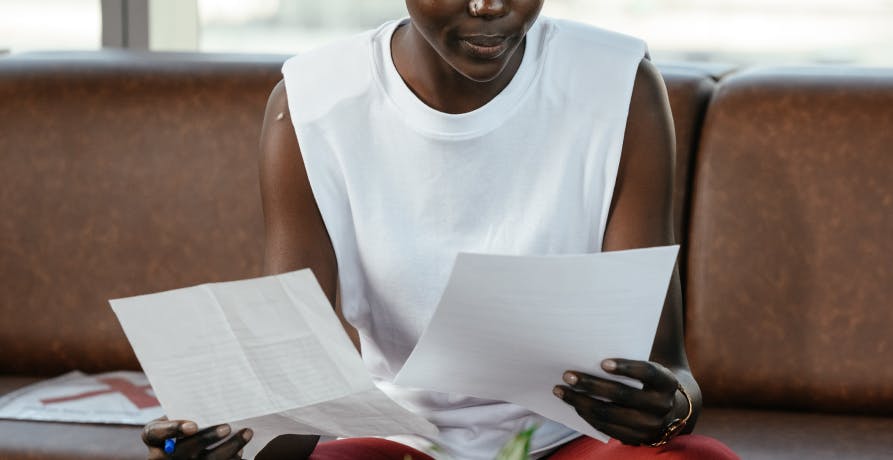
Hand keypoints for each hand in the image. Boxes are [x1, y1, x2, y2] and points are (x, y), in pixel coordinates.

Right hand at [142, 417, 253, 459]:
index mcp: (153, 438)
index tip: (193, 425)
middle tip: (227, 427)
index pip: (156, 434)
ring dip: (229, 447)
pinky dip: (231, 458)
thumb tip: (215, 393)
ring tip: (246, 433)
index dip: (173, 429)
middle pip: (184, 450)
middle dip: (207, 438)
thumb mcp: (173, 416)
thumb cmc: (178, 424)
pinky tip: (241, 449)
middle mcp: (161, 456)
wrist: (175, 445)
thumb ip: (185, 409)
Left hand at [553, 358, 680, 445]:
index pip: (648, 373)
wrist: (669, 408)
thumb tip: (604, 318)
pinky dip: (586, 415)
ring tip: (560, 389)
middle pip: (622, 396)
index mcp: (667, 382)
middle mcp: (662, 406)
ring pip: (609, 414)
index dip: (626, 367)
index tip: (602, 362)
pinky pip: (606, 428)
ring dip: (581, 401)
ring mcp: (649, 426)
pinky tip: (572, 402)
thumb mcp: (651, 361)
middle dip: (591, 385)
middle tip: (567, 375)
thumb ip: (634, 346)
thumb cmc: (649, 377)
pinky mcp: (635, 439)